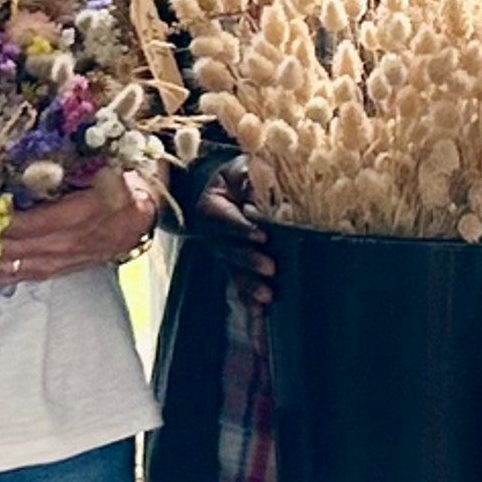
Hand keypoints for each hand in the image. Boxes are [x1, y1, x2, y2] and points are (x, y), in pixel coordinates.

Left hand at [0, 168, 156, 283]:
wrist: (140, 220)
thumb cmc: (123, 185)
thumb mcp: (117, 168)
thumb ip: (95, 163)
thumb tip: (67, 154)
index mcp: (84, 216)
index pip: (31, 221)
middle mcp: (69, 245)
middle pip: (12, 244)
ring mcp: (59, 261)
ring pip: (9, 264)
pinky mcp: (52, 270)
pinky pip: (15, 275)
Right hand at [190, 159, 273, 306]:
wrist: (231, 189)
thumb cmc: (241, 175)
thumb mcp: (244, 167)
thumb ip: (251, 174)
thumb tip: (268, 180)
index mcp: (210, 205)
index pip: (223, 218)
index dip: (241, 227)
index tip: (262, 235)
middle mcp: (212, 233)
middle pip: (228, 250)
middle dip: (249, 260)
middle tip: (271, 267)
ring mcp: (223, 253)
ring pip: (233, 271)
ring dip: (249, 285)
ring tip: (267, 296)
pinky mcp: (234, 267)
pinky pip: (239, 284)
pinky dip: (249, 299)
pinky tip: (260, 313)